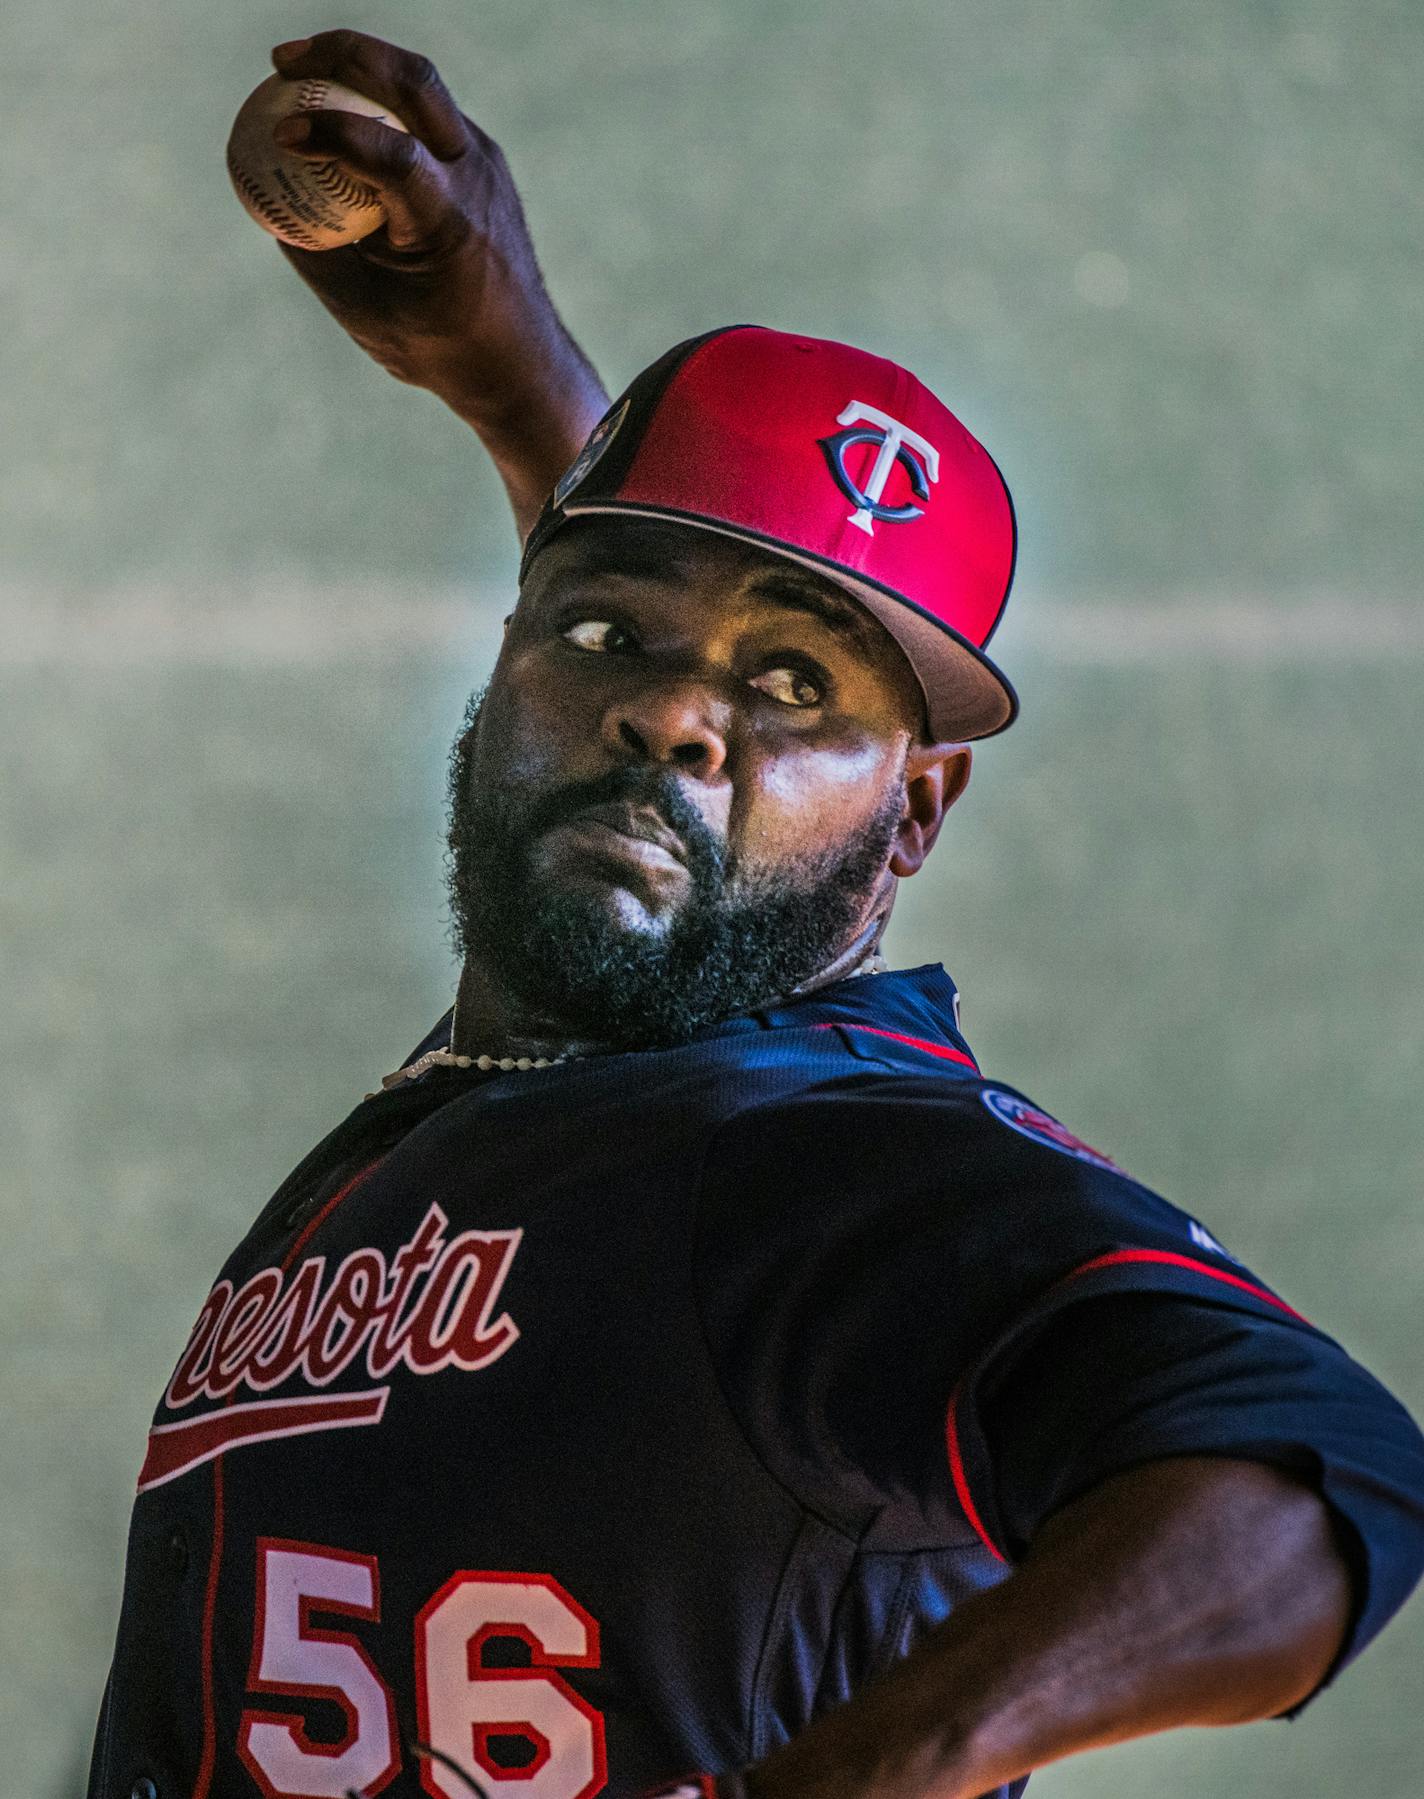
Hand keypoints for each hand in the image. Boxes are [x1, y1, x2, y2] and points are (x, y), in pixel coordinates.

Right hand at [264, 29, 607, 534]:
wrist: (520, 361)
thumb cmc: (438, 348)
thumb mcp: (365, 313)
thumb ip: (317, 255)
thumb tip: (267, 199)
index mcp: (451, 226)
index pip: (394, 154)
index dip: (333, 134)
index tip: (280, 134)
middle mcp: (476, 181)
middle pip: (415, 83)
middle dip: (345, 53)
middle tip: (283, 60)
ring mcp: (485, 162)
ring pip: (422, 86)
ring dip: (359, 63)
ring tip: (297, 66)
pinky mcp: (481, 158)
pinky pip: (423, 113)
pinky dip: (376, 99)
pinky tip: (335, 106)